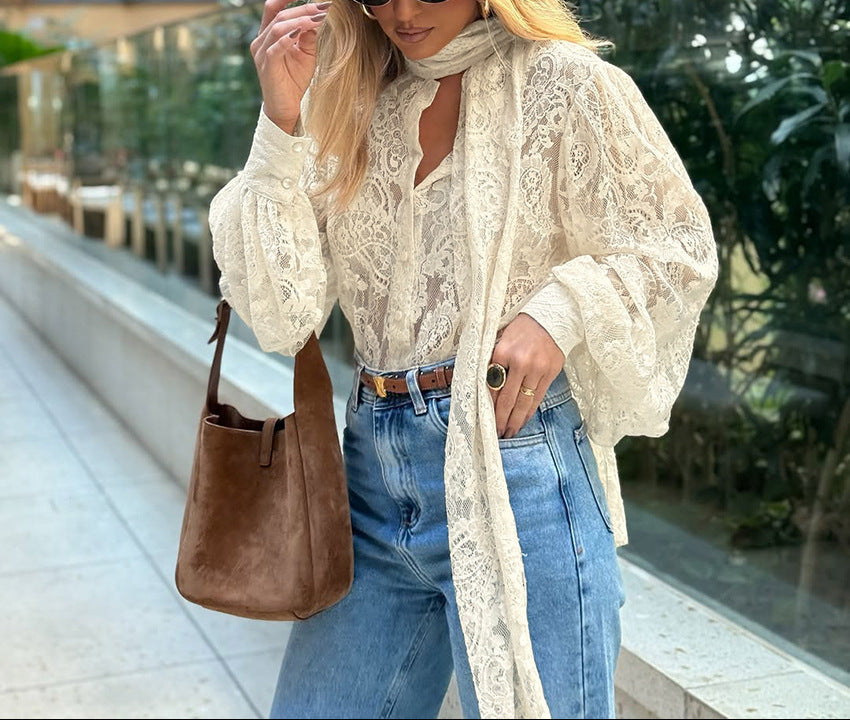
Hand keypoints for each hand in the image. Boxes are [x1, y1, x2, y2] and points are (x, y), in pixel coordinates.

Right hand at [250, 1, 331, 133]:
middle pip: (280, 15)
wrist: (287, 109)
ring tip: (318, 17)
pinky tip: (302, 31)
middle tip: (323, 6)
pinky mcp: (267, 66)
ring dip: (300, 20)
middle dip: (303, 8)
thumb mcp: (306, 54)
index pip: (274, 8)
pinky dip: (289, 37)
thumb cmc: (294, 81)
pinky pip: (276, 47)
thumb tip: (318, 16)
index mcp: (269, 35)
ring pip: (278, 27)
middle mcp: (261, 41)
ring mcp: (262, 53)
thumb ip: (308, 36)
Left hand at [489, 313, 564, 438]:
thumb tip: (486, 387)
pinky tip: (523, 420)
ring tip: (509, 432)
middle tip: (496, 433)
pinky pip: (538, 397)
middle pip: (508, 398)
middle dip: (501, 418)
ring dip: (516, 420)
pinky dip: (530, 411)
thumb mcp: (501, 338)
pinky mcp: (551, 373)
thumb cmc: (522, 328)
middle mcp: (520, 361)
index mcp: (502, 351)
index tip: (484, 417)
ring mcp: (537, 368)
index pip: (492, 385)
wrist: (551, 318)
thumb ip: (493, 360)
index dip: (488, 404)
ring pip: (524, 401)